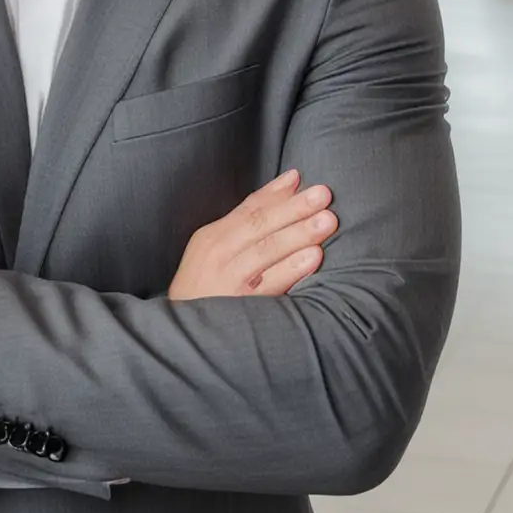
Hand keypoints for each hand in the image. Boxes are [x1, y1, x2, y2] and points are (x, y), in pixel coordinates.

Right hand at [168, 169, 335, 300]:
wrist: (185, 334)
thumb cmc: (205, 286)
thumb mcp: (213, 250)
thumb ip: (243, 225)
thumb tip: (284, 190)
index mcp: (214, 237)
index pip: (248, 208)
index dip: (276, 193)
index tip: (301, 178)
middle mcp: (220, 253)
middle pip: (259, 224)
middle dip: (294, 208)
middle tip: (323, 195)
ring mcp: (231, 278)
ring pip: (267, 249)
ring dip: (299, 233)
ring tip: (327, 220)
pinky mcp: (243, 305)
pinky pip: (271, 283)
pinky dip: (292, 268)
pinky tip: (313, 258)